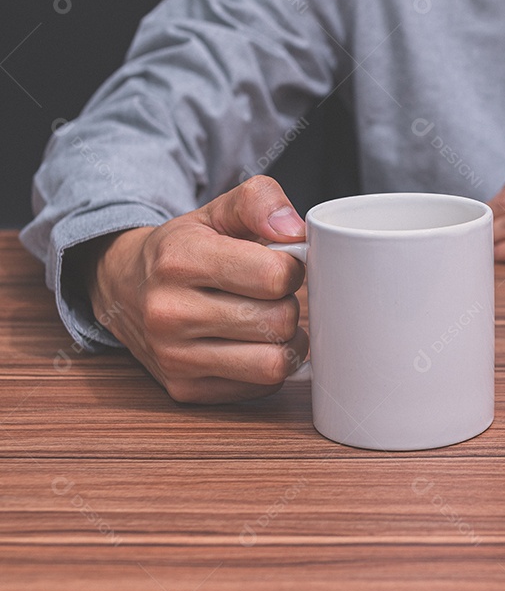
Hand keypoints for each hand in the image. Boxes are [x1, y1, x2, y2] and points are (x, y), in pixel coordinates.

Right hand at [83, 176, 309, 403]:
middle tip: (272, 296)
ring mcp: (173, 358)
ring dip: (287, 342)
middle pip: (279, 321)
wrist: (124, 288)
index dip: (291, 269)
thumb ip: (259, 201)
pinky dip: (268, 368)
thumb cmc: (183, 250)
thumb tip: (294, 230)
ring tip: (271, 322)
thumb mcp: (217, 211)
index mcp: (180, 260)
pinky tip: (253, 346)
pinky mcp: (183, 390)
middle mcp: (169, 313)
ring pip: (274, 364)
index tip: (279, 266)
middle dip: (288, 305)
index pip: (274, 276)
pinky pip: (260, 388)